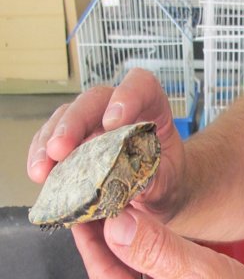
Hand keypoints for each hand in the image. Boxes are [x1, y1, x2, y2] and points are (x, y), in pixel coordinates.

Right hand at [27, 69, 185, 221]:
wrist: (157, 192)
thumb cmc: (165, 178)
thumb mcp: (168, 181)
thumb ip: (157, 180)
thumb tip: (139, 186)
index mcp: (152, 109)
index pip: (142, 86)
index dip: (128, 95)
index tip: (113, 122)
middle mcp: (118, 108)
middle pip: (94, 100)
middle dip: (74, 124)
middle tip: (61, 150)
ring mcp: (92, 121)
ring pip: (66, 116)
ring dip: (50, 141)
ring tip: (43, 169)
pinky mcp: (73, 139)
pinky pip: (51, 138)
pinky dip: (41, 155)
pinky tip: (39, 172)